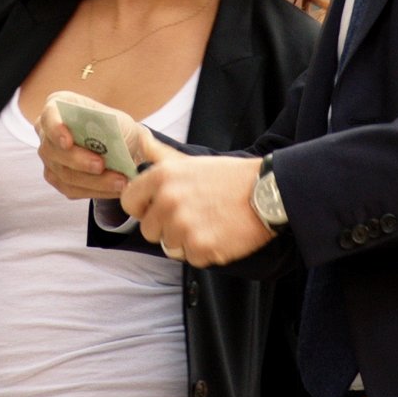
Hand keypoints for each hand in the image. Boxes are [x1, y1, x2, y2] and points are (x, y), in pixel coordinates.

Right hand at [34, 90, 177, 199]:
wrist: (124, 146)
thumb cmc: (117, 128)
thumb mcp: (118, 120)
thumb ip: (110, 126)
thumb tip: (112, 138)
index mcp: (58, 107)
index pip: (49, 115)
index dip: (56, 128)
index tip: (68, 141)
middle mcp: (47, 132)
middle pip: (52, 149)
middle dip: (79, 160)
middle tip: (101, 165)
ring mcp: (50, 157)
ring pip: (62, 174)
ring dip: (92, 181)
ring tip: (119, 182)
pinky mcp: (58, 178)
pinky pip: (71, 189)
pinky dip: (94, 191)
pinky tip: (113, 189)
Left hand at [123, 154, 274, 266]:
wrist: (267, 193)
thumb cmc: (230, 177)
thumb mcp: (191, 162)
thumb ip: (160, 156)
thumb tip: (140, 137)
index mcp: (162, 177)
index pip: (129, 202)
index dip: (144, 208)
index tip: (159, 208)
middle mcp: (168, 201)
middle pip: (149, 230)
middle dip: (167, 227)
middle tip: (194, 216)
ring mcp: (183, 227)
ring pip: (169, 246)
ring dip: (186, 241)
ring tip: (209, 224)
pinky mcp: (200, 248)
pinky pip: (191, 259)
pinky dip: (204, 252)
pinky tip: (219, 235)